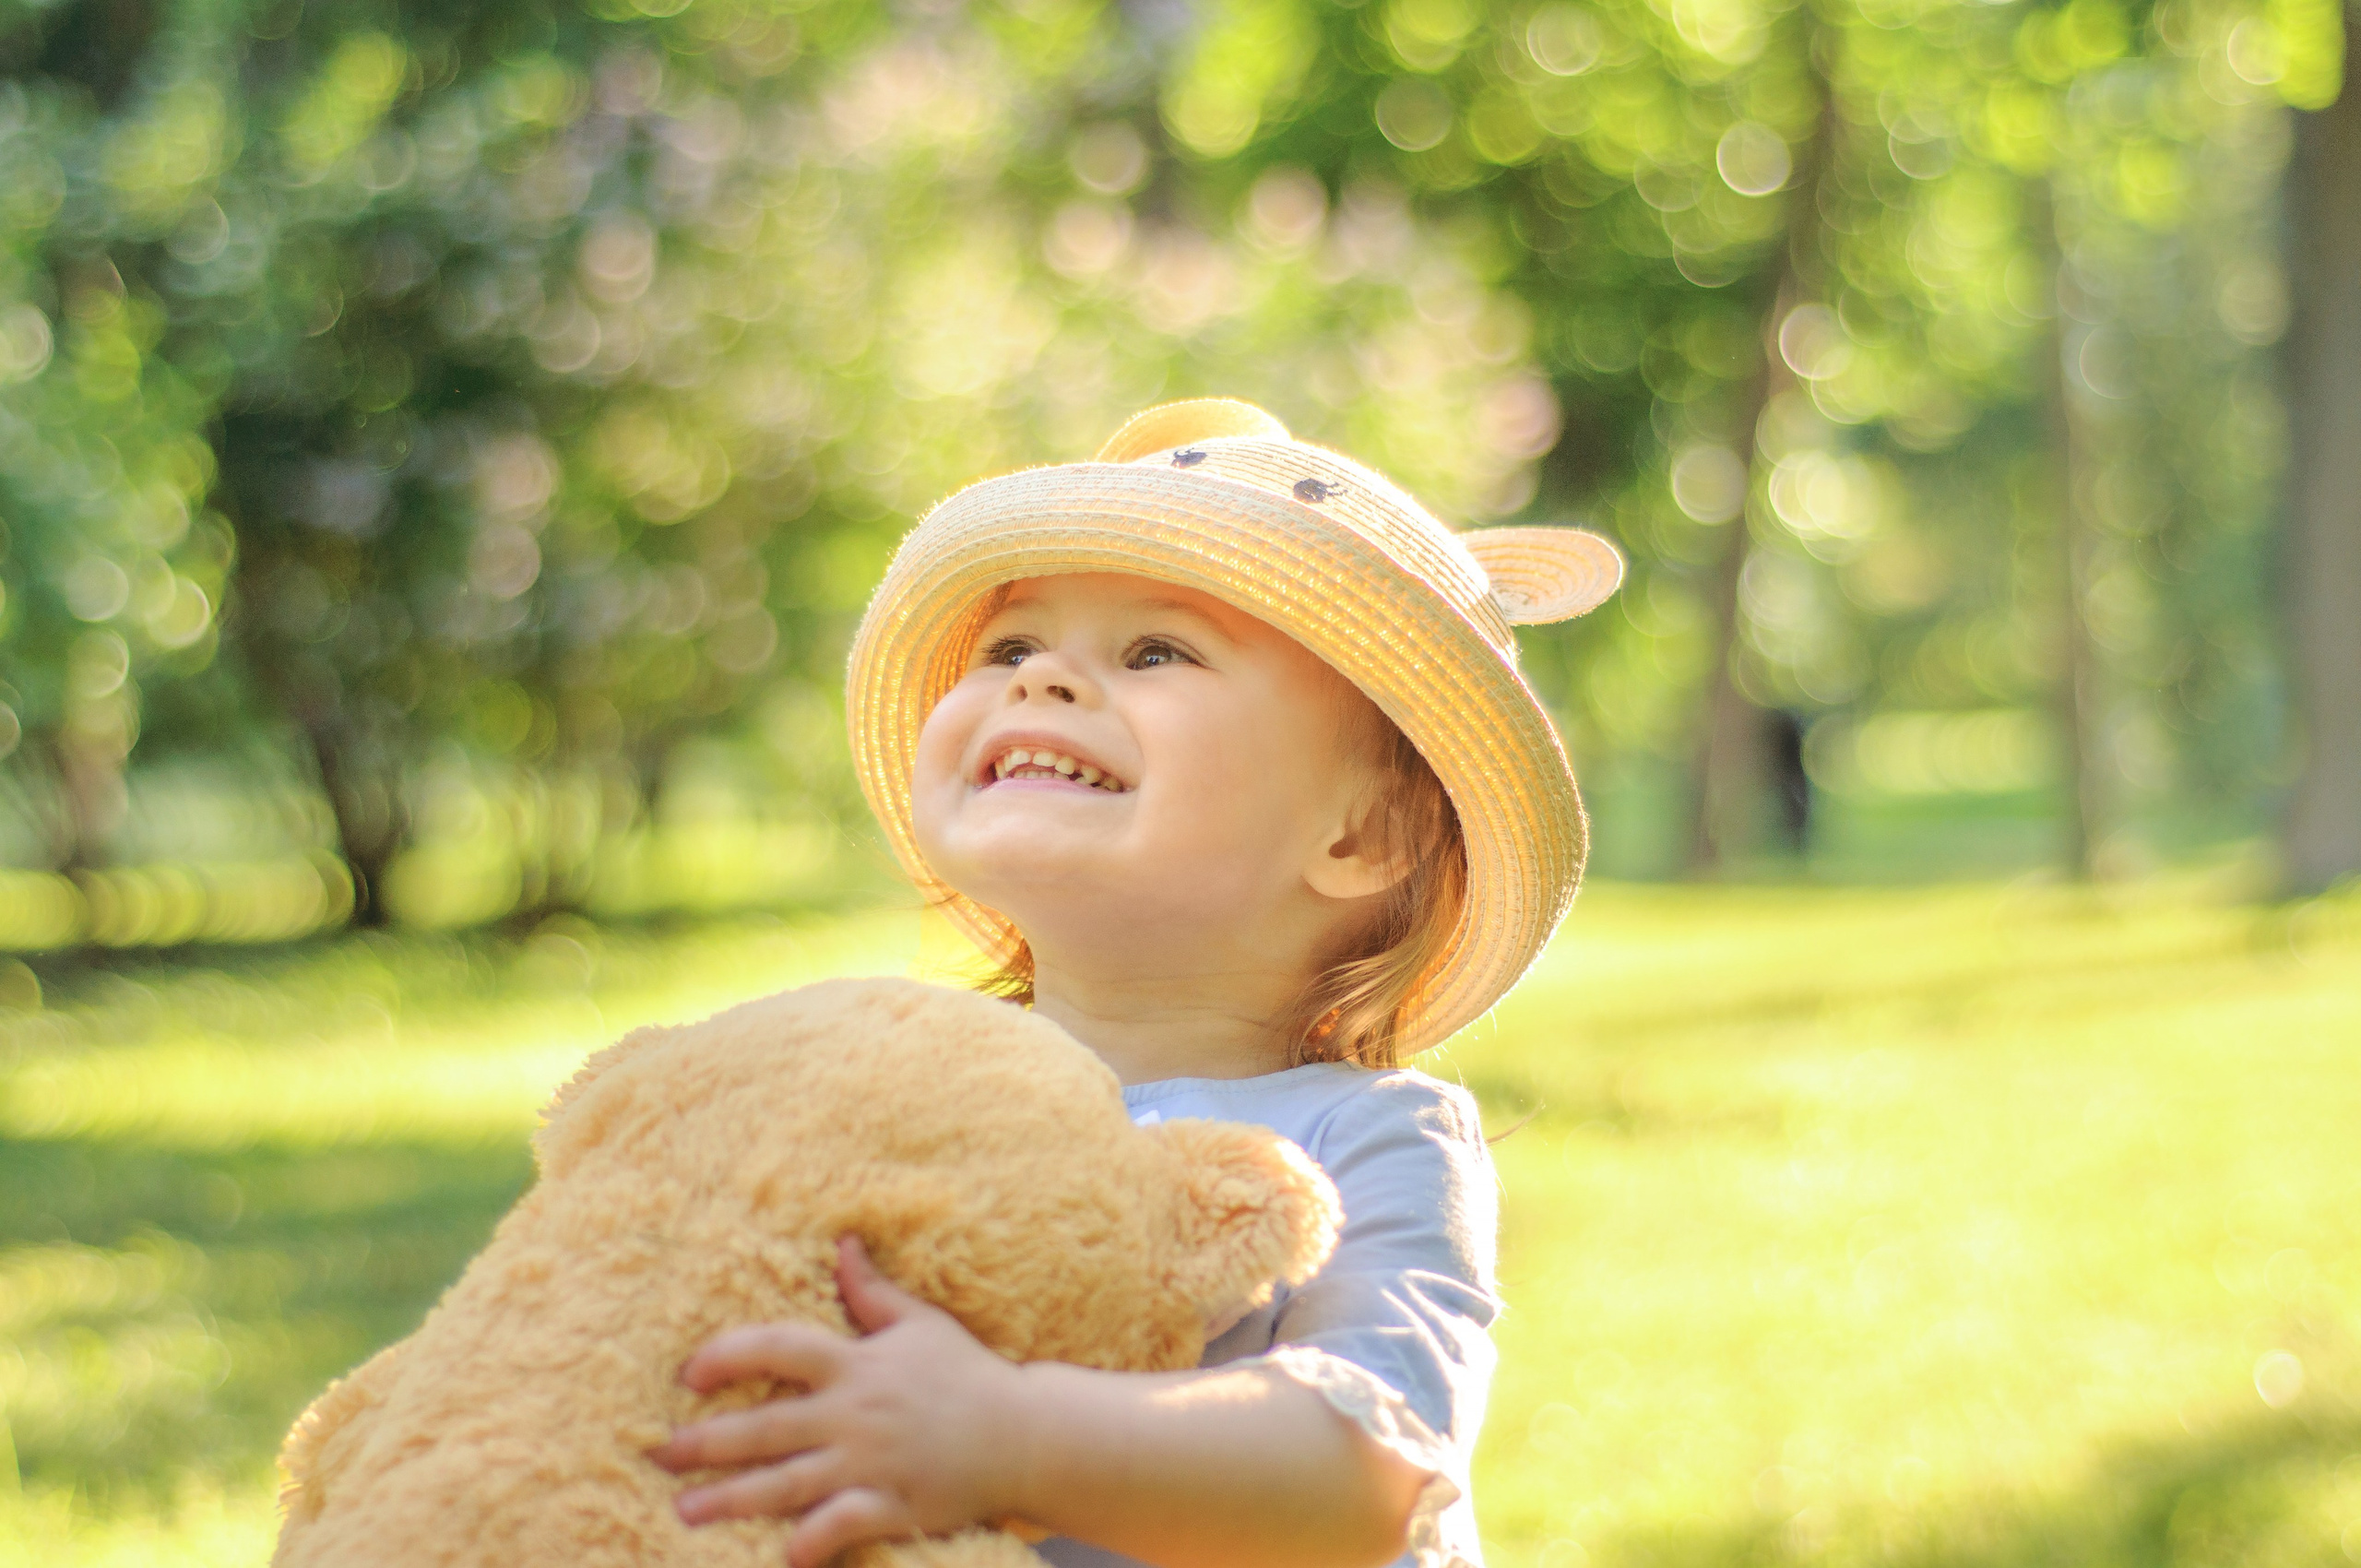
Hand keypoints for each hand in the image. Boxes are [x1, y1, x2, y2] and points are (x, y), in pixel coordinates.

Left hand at [650, 1236, 1034, 1566]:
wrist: (1025, 1433)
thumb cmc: (967, 1374)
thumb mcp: (919, 1323)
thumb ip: (871, 1291)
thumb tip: (841, 1243)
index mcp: (857, 1364)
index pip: (780, 1348)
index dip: (730, 1356)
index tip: (689, 1374)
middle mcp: (857, 1413)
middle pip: (769, 1425)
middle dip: (708, 1441)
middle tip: (658, 1454)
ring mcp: (874, 1462)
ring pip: (790, 1481)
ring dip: (734, 1498)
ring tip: (684, 1510)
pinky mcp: (896, 1505)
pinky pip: (847, 1523)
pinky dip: (816, 1538)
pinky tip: (784, 1553)